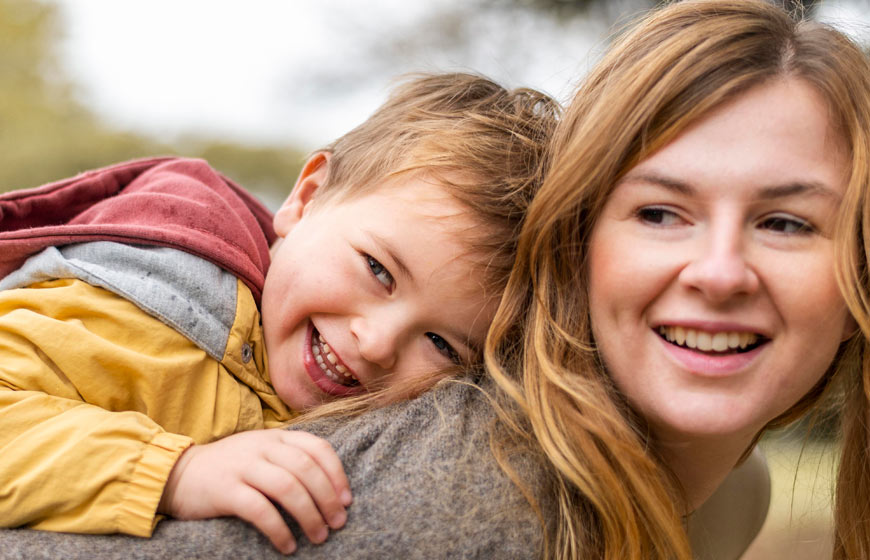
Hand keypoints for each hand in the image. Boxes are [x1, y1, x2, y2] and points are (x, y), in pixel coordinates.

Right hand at [159, 429, 351, 554]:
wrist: (177, 473)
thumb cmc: (229, 467)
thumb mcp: (261, 452)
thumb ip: (290, 459)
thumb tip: (331, 487)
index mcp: (276, 437)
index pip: (318, 448)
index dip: (337, 474)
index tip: (347, 500)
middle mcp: (262, 447)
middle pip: (307, 469)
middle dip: (328, 499)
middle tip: (338, 524)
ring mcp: (243, 466)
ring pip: (288, 487)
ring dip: (309, 515)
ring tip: (318, 537)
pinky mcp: (225, 489)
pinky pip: (260, 510)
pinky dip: (279, 530)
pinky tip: (288, 545)